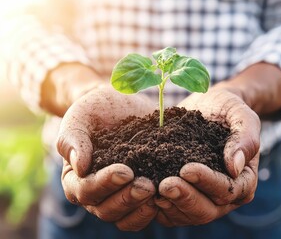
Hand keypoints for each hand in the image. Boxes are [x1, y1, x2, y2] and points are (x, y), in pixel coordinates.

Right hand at [57, 85, 157, 230]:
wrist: (123, 105)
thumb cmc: (97, 109)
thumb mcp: (81, 115)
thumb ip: (72, 138)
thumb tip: (79, 166)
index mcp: (75, 176)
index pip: (85, 189)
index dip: (104, 184)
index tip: (126, 171)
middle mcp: (94, 192)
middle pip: (105, 209)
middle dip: (126, 199)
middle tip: (147, 186)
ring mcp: (117, 196)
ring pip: (123, 218)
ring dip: (139, 208)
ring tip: (156, 192)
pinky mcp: (137, 195)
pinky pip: (141, 214)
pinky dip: (151, 211)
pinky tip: (165, 198)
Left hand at [154, 86, 259, 225]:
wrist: (209, 107)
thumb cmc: (228, 110)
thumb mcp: (241, 116)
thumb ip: (245, 138)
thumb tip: (235, 167)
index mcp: (243, 180)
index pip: (228, 190)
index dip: (208, 182)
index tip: (187, 169)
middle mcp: (223, 196)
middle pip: (206, 210)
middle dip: (185, 198)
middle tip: (165, 185)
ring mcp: (202, 198)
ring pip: (186, 214)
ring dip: (169, 204)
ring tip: (151, 189)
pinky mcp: (182, 195)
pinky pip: (170, 209)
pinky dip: (157, 205)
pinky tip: (144, 190)